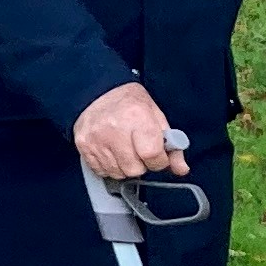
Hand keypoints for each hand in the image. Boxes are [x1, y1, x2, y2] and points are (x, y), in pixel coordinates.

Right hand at [72, 82, 187, 179]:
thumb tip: (181, 168)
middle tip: (139, 150)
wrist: (96, 92)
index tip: (158, 156)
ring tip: (124, 149)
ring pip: (118, 173)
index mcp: (137, 118)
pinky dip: (110, 166)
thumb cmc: (129, 103)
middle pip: (134, 169)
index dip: (159, 160)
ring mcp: (97, 140)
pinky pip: (102, 171)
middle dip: (141, 164)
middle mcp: (115, 130)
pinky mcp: (84, 147)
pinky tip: (112, 152)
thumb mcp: (156, 116)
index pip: (152, 155)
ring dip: (125, 167)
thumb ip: (171, 144)